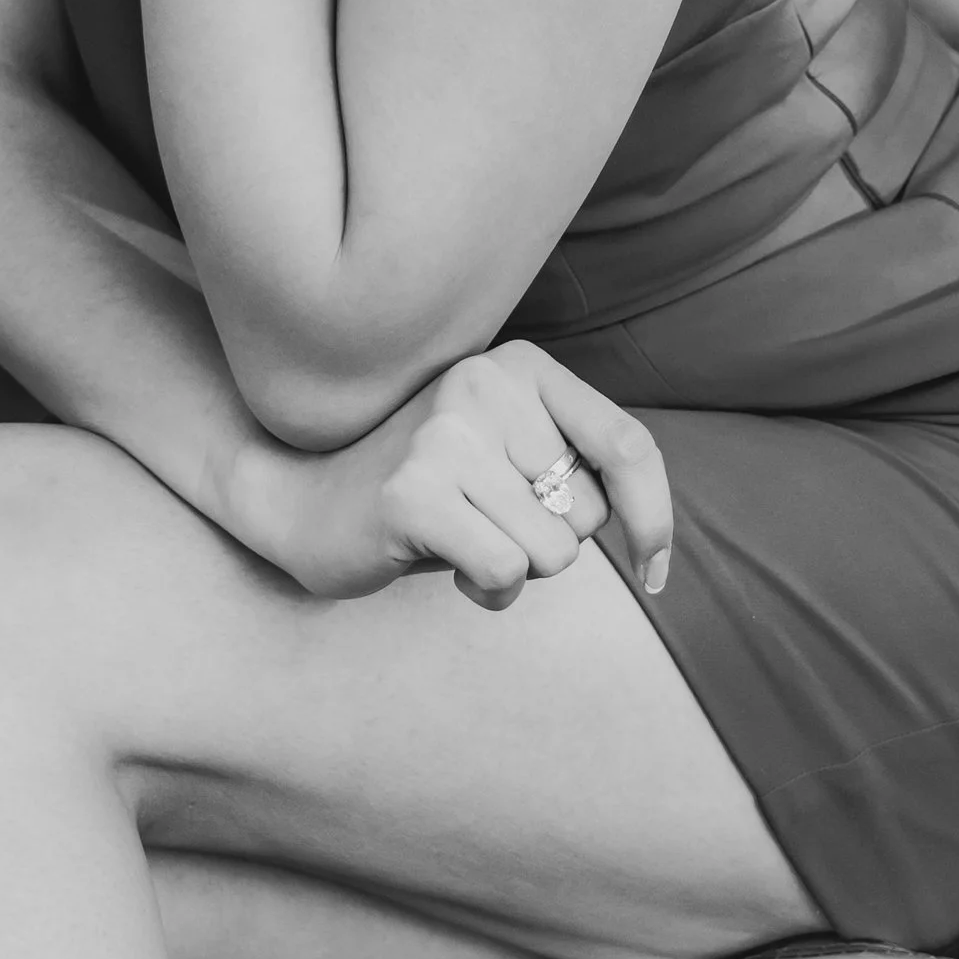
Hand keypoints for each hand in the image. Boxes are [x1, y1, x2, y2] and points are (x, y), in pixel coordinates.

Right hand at [241, 343, 672, 615]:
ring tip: (460, 539)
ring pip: (552, 552)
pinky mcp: (413, 493)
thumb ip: (575, 461)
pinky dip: (485, 592)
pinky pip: (505, 574)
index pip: (627, 444)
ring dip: (516, 569)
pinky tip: (442, 563)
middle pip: (589, 514)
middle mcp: (485, 385)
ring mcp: (445, 436)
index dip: (654, 516)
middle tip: (485, 522)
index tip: (655, 570)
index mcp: (520, 366)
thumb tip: (654, 531)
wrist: (304, 497)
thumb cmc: (431, 488)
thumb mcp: (507, 448)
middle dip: (550, 541)